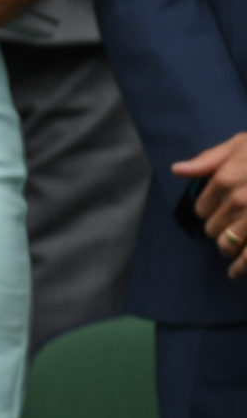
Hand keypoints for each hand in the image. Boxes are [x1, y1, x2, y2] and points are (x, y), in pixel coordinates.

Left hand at [175, 133, 246, 277]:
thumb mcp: (240, 144)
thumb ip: (208, 160)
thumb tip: (177, 170)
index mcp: (225, 179)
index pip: (202, 208)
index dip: (209, 211)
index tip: (217, 209)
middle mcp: (238, 200)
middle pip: (213, 228)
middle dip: (219, 228)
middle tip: (231, 225)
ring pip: (227, 244)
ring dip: (228, 247)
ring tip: (230, 246)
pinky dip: (240, 268)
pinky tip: (235, 273)